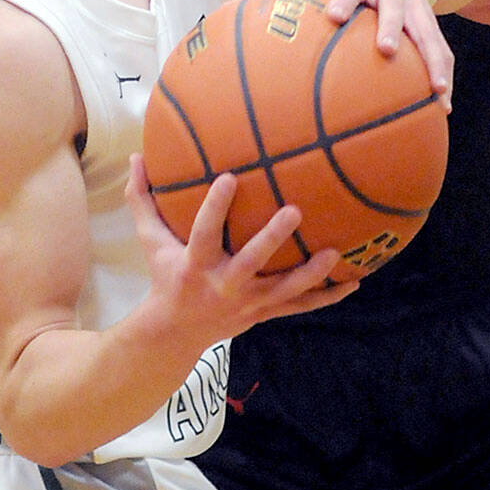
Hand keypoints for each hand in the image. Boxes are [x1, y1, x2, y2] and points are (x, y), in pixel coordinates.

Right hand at [125, 156, 357, 336]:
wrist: (175, 333)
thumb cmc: (165, 275)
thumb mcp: (149, 240)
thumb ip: (142, 199)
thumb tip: (135, 156)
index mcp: (195, 264)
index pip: (204, 233)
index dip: (215, 207)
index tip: (230, 176)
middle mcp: (224, 285)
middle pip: (251, 263)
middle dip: (272, 240)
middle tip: (294, 211)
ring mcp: (248, 303)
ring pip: (283, 290)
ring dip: (310, 274)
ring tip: (335, 253)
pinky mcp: (265, 314)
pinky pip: (300, 307)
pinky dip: (327, 297)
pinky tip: (354, 283)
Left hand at [289, 0, 452, 106]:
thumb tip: (241, 3)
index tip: (335, 16)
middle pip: (395, 9)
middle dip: (392, 28)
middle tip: (386, 50)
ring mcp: (417, 6)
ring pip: (429, 33)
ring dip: (433, 61)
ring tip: (436, 91)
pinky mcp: (432, 22)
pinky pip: (441, 50)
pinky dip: (443, 75)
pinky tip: (442, 105)